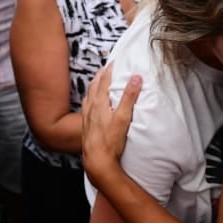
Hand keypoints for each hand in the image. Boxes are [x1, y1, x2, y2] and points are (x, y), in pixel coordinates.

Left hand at [81, 64, 140, 190]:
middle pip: (95, 86)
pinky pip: (86, 107)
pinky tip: (91, 103)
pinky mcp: (86, 126)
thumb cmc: (110, 141)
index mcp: (100, 103)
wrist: (97, 161)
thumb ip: (129, 97)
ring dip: (94, 85)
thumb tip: (136, 77)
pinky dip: (90, 99)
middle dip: (101, 75)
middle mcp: (91, 108)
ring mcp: (87, 117)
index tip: (115, 61)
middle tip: (107, 67)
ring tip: (98, 81)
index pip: (104, 80)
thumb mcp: (123, 118)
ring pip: (89, 95)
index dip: (110, 69)